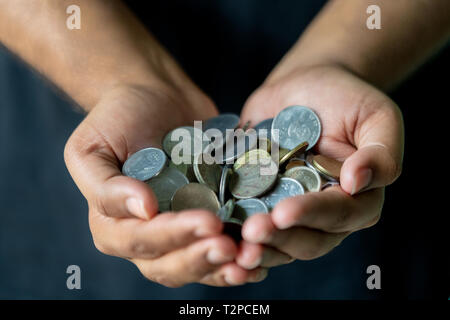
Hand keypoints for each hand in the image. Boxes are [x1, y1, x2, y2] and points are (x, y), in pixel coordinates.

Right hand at [64, 85, 267, 286]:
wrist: (154, 97)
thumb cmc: (116, 119)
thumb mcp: (91, 148)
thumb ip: (106, 186)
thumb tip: (143, 211)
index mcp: (113, 225)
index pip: (140, 242)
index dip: (173, 236)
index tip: (207, 221)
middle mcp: (146, 236)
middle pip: (170, 265)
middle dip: (201, 258)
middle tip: (230, 246)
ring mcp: (179, 231)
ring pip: (198, 265)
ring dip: (224, 269)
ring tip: (250, 261)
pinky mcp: (207, 218)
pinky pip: (220, 248)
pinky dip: (239, 258)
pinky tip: (261, 256)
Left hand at [235, 65, 403, 268]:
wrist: (306, 84)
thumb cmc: (346, 98)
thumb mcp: (377, 116)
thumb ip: (381, 152)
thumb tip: (358, 182)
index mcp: (356, 199)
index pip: (339, 216)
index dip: (312, 216)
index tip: (284, 212)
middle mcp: (323, 214)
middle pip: (306, 240)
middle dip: (279, 239)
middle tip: (251, 232)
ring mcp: (289, 210)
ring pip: (277, 242)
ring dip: (256, 247)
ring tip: (231, 244)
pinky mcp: (260, 201)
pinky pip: (248, 222)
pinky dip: (233, 232)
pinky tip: (214, 233)